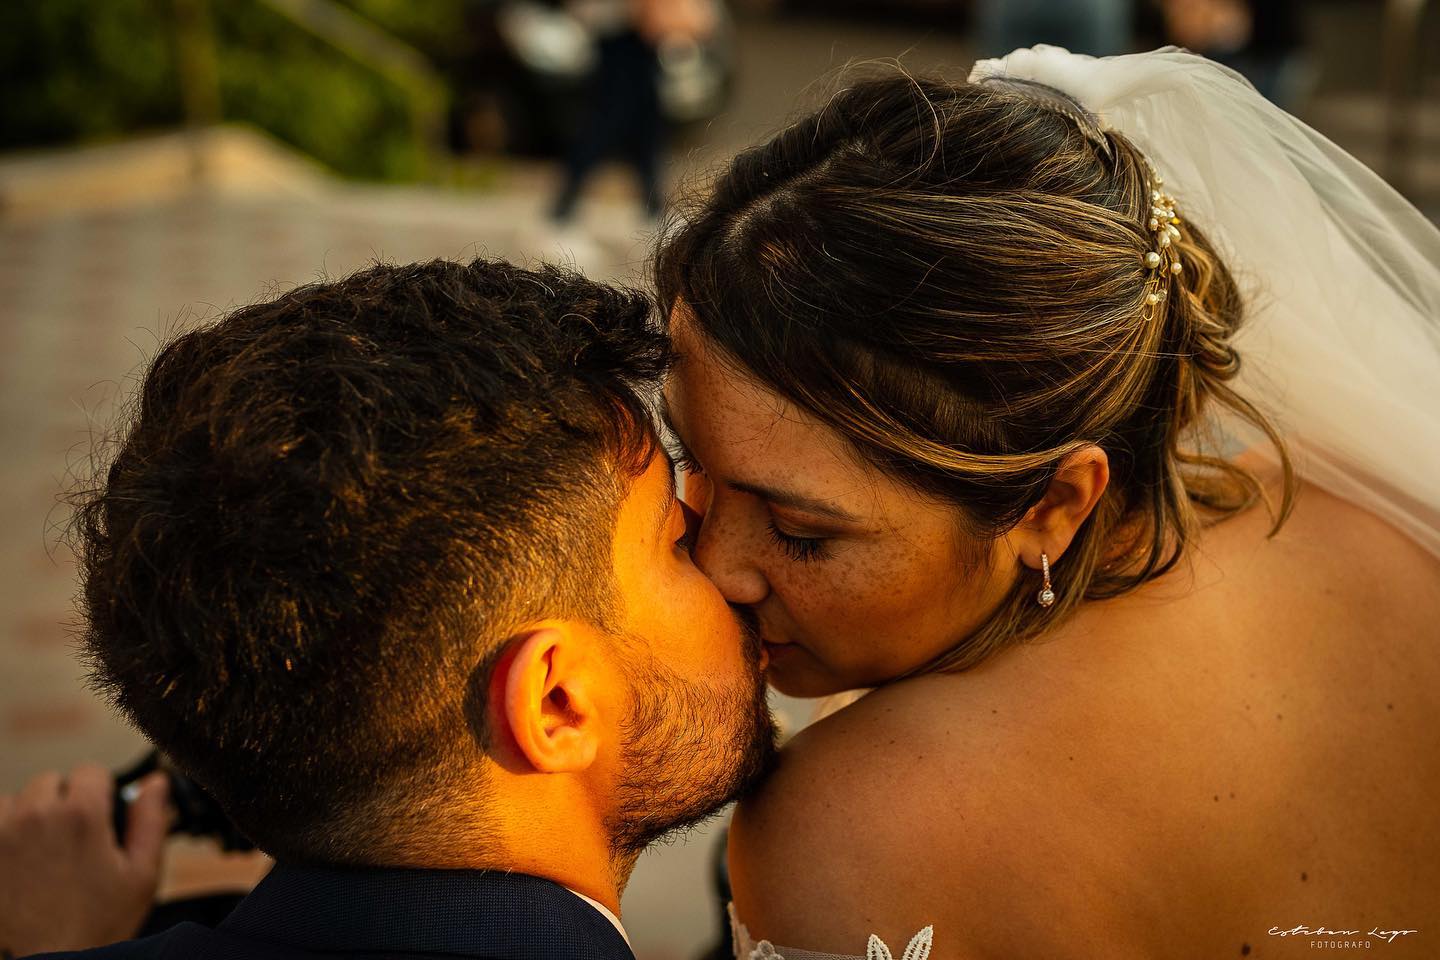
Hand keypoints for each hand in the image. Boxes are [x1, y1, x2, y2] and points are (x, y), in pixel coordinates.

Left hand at [0, 764, 168, 956]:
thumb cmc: (94, 927)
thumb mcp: (140, 875)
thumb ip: (150, 820)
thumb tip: (154, 783)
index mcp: (80, 815)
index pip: (91, 771)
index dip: (102, 794)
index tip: (101, 819)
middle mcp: (35, 816)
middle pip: (51, 782)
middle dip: (64, 803)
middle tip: (74, 844)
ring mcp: (0, 835)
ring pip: (17, 801)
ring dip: (29, 817)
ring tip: (43, 855)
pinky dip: (5, 836)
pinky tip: (20, 863)